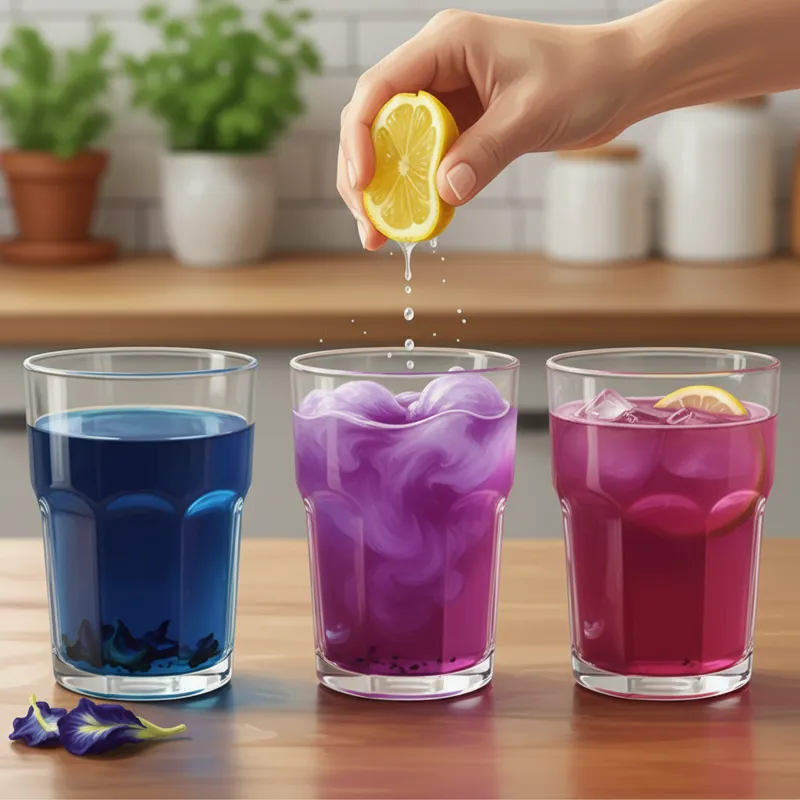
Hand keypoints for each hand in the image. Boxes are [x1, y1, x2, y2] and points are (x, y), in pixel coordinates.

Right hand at [338, 10, 638, 249]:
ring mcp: (447, 95)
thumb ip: (485, 152)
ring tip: (380, 233)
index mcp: (446, 44)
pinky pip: (425, 158)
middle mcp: (438, 66)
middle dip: (364, 174)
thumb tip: (442, 194)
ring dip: (385, 188)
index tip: (362, 184)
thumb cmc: (585, 79)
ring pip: (394, 142)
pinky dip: (415, 190)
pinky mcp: (462, 122)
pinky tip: (413, 221)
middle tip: (368, 224)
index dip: (360, 138)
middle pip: (375, 119)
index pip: (380, 88)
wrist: (621, 80)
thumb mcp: (531, 115)